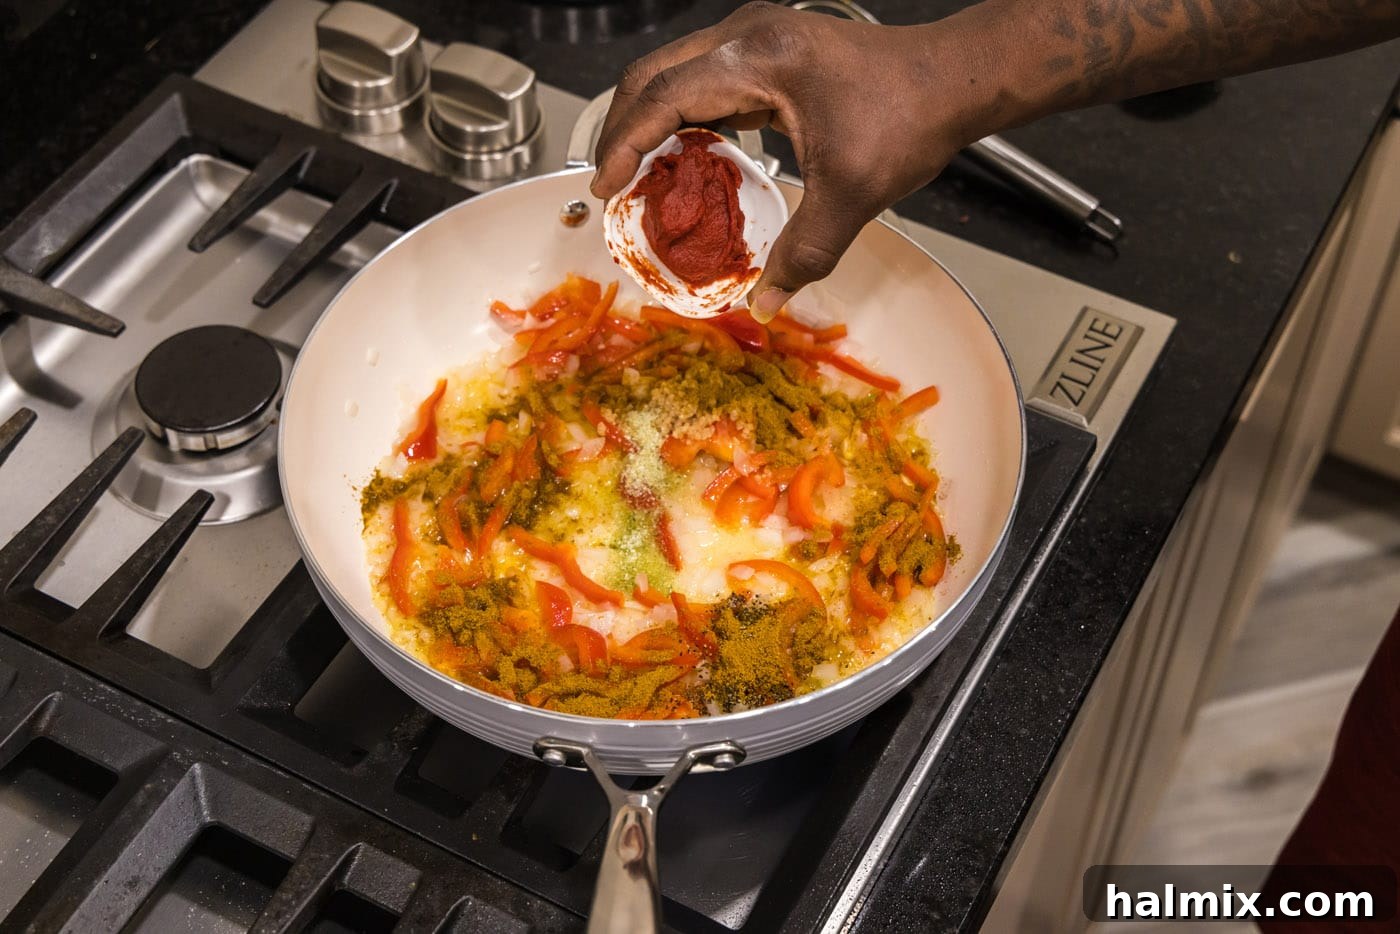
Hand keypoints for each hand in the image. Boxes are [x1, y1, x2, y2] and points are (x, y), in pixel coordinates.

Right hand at [590, 2, 993, 318]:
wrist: (952, 79)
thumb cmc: (910, 115)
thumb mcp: (852, 194)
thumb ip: (806, 251)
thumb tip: (769, 301)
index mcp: (756, 57)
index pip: (663, 97)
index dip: (625, 144)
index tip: (604, 186)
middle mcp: (747, 35)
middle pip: (652, 74)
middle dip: (622, 129)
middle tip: (609, 184)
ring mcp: (755, 39)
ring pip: (674, 73)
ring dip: (651, 122)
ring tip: (640, 178)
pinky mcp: (768, 53)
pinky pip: (704, 81)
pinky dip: (684, 118)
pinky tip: (689, 161)